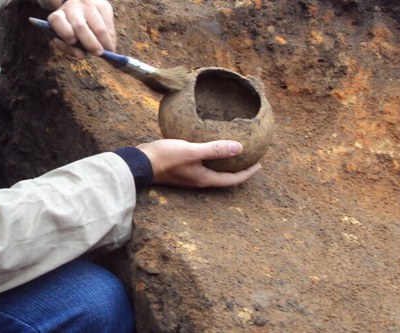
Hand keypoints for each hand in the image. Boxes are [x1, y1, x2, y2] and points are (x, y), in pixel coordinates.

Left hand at [47, 0, 115, 57]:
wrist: (80, 7)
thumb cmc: (71, 29)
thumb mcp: (64, 38)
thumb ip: (69, 48)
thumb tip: (82, 56)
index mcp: (58, 16)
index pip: (57, 21)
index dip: (65, 32)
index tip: (72, 42)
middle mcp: (72, 7)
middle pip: (80, 27)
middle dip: (91, 43)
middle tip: (99, 54)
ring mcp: (88, 4)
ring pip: (99, 27)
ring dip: (105, 42)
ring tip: (108, 51)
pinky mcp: (103, 5)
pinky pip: (109, 24)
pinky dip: (111, 37)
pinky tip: (110, 44)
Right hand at [137, 139, 261, 187]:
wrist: (139, 163)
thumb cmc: (165, 158)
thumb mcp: (192, 152)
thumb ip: (214, 150)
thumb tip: (239, 147)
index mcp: (204, 179)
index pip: (233, 180)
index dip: (248, 173)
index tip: (259, 164)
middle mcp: (198, 180)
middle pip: (224, 178)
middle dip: (239, 170)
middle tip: (250, 159)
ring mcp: (189, 176)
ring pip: (213, 172)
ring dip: (224, 164)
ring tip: (233, 153)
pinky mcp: (181, 169)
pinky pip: (202, 165)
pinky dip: (211, 158)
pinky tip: (208, 147)